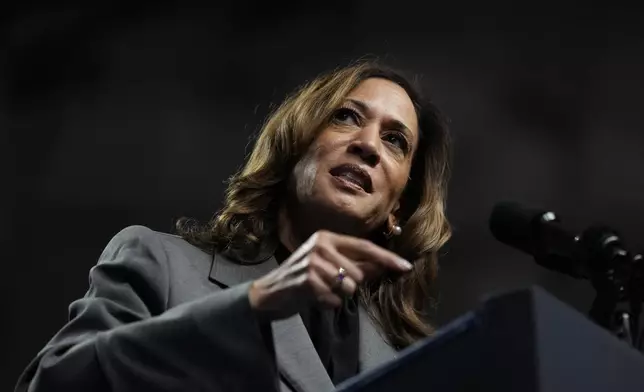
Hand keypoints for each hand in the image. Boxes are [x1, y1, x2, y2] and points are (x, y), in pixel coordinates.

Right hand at [248, 230, 412, 321]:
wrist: (269, 294)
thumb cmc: (303, 280)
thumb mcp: (329, 268)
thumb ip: (356, 266)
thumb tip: (384, 267)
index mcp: (327, 237)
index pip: (365, 247)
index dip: (387, 258)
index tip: (406, 267)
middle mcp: (320, 245)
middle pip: (358, 273)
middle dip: (350, 286)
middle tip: (329, 286)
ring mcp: (313, 261)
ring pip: (349, 287)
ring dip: (338, 296)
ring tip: (319, 291)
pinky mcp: (307, 280)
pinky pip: (334, 300)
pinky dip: (327, 304)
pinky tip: (312, 298)